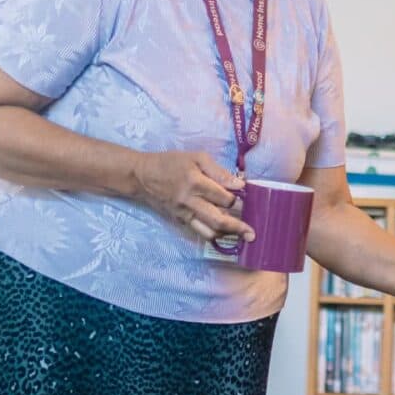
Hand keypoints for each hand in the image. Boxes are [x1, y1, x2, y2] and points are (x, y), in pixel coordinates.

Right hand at [132, 150, 251, 241]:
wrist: (142, 176)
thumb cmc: (171, 163)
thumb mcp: (196, 158)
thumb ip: (219, 171)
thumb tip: (239, 184)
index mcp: (195, 182)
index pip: (223, 198)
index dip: (239, 200)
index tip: (250, 200)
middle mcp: (190, 202)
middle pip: (218, 220)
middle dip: (238, 227)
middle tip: (252, 233)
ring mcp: (184, 214)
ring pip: (209, 231)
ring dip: (227, 235)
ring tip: (242, 237)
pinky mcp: (180, 220)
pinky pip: (199, 232)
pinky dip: (214, 235)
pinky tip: (225, 235)